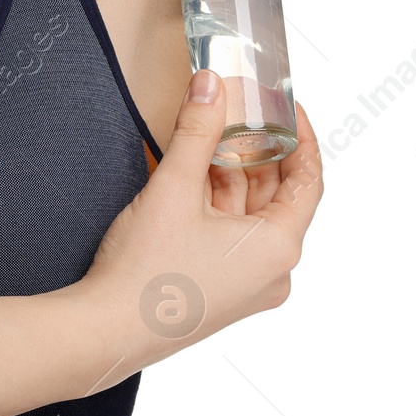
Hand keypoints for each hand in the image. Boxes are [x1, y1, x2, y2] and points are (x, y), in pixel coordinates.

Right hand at [75, 75, 323, 375]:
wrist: (107, 330)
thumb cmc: (147, 271)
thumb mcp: (174, 187)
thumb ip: (197, 130)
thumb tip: (212, 84)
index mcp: (277, 249)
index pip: (308, 180)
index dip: (301, 137)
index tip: (288, 106)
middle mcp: (272, 271)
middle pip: (277, 195)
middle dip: (258, 149)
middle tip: (241, 108)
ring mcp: (247, 284)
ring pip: (250, 213)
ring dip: (233, 172)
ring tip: (211, 131)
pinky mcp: (221, 288)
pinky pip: (231, 234)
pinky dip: (218, 200)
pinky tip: (194, 171)